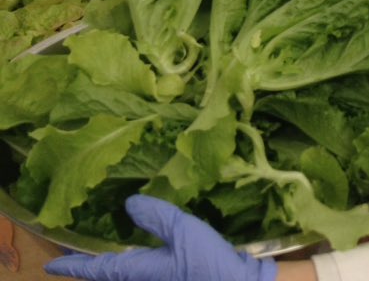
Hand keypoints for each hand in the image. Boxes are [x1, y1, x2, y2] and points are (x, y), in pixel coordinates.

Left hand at [45, 195, 277, 280]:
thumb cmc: (209, 263)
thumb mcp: (183, 230)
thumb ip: (155, 216)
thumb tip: (128, 205)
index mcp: (141, 272)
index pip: (100, 269)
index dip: (75, 267)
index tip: (50, 266)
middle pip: (110, 278)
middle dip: (93, 272)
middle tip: (75, 260)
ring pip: (127, 278)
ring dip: (113, 270)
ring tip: (105, 258)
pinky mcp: (175, 279)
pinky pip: (142, 275)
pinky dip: (133, 268)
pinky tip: (142, 257)